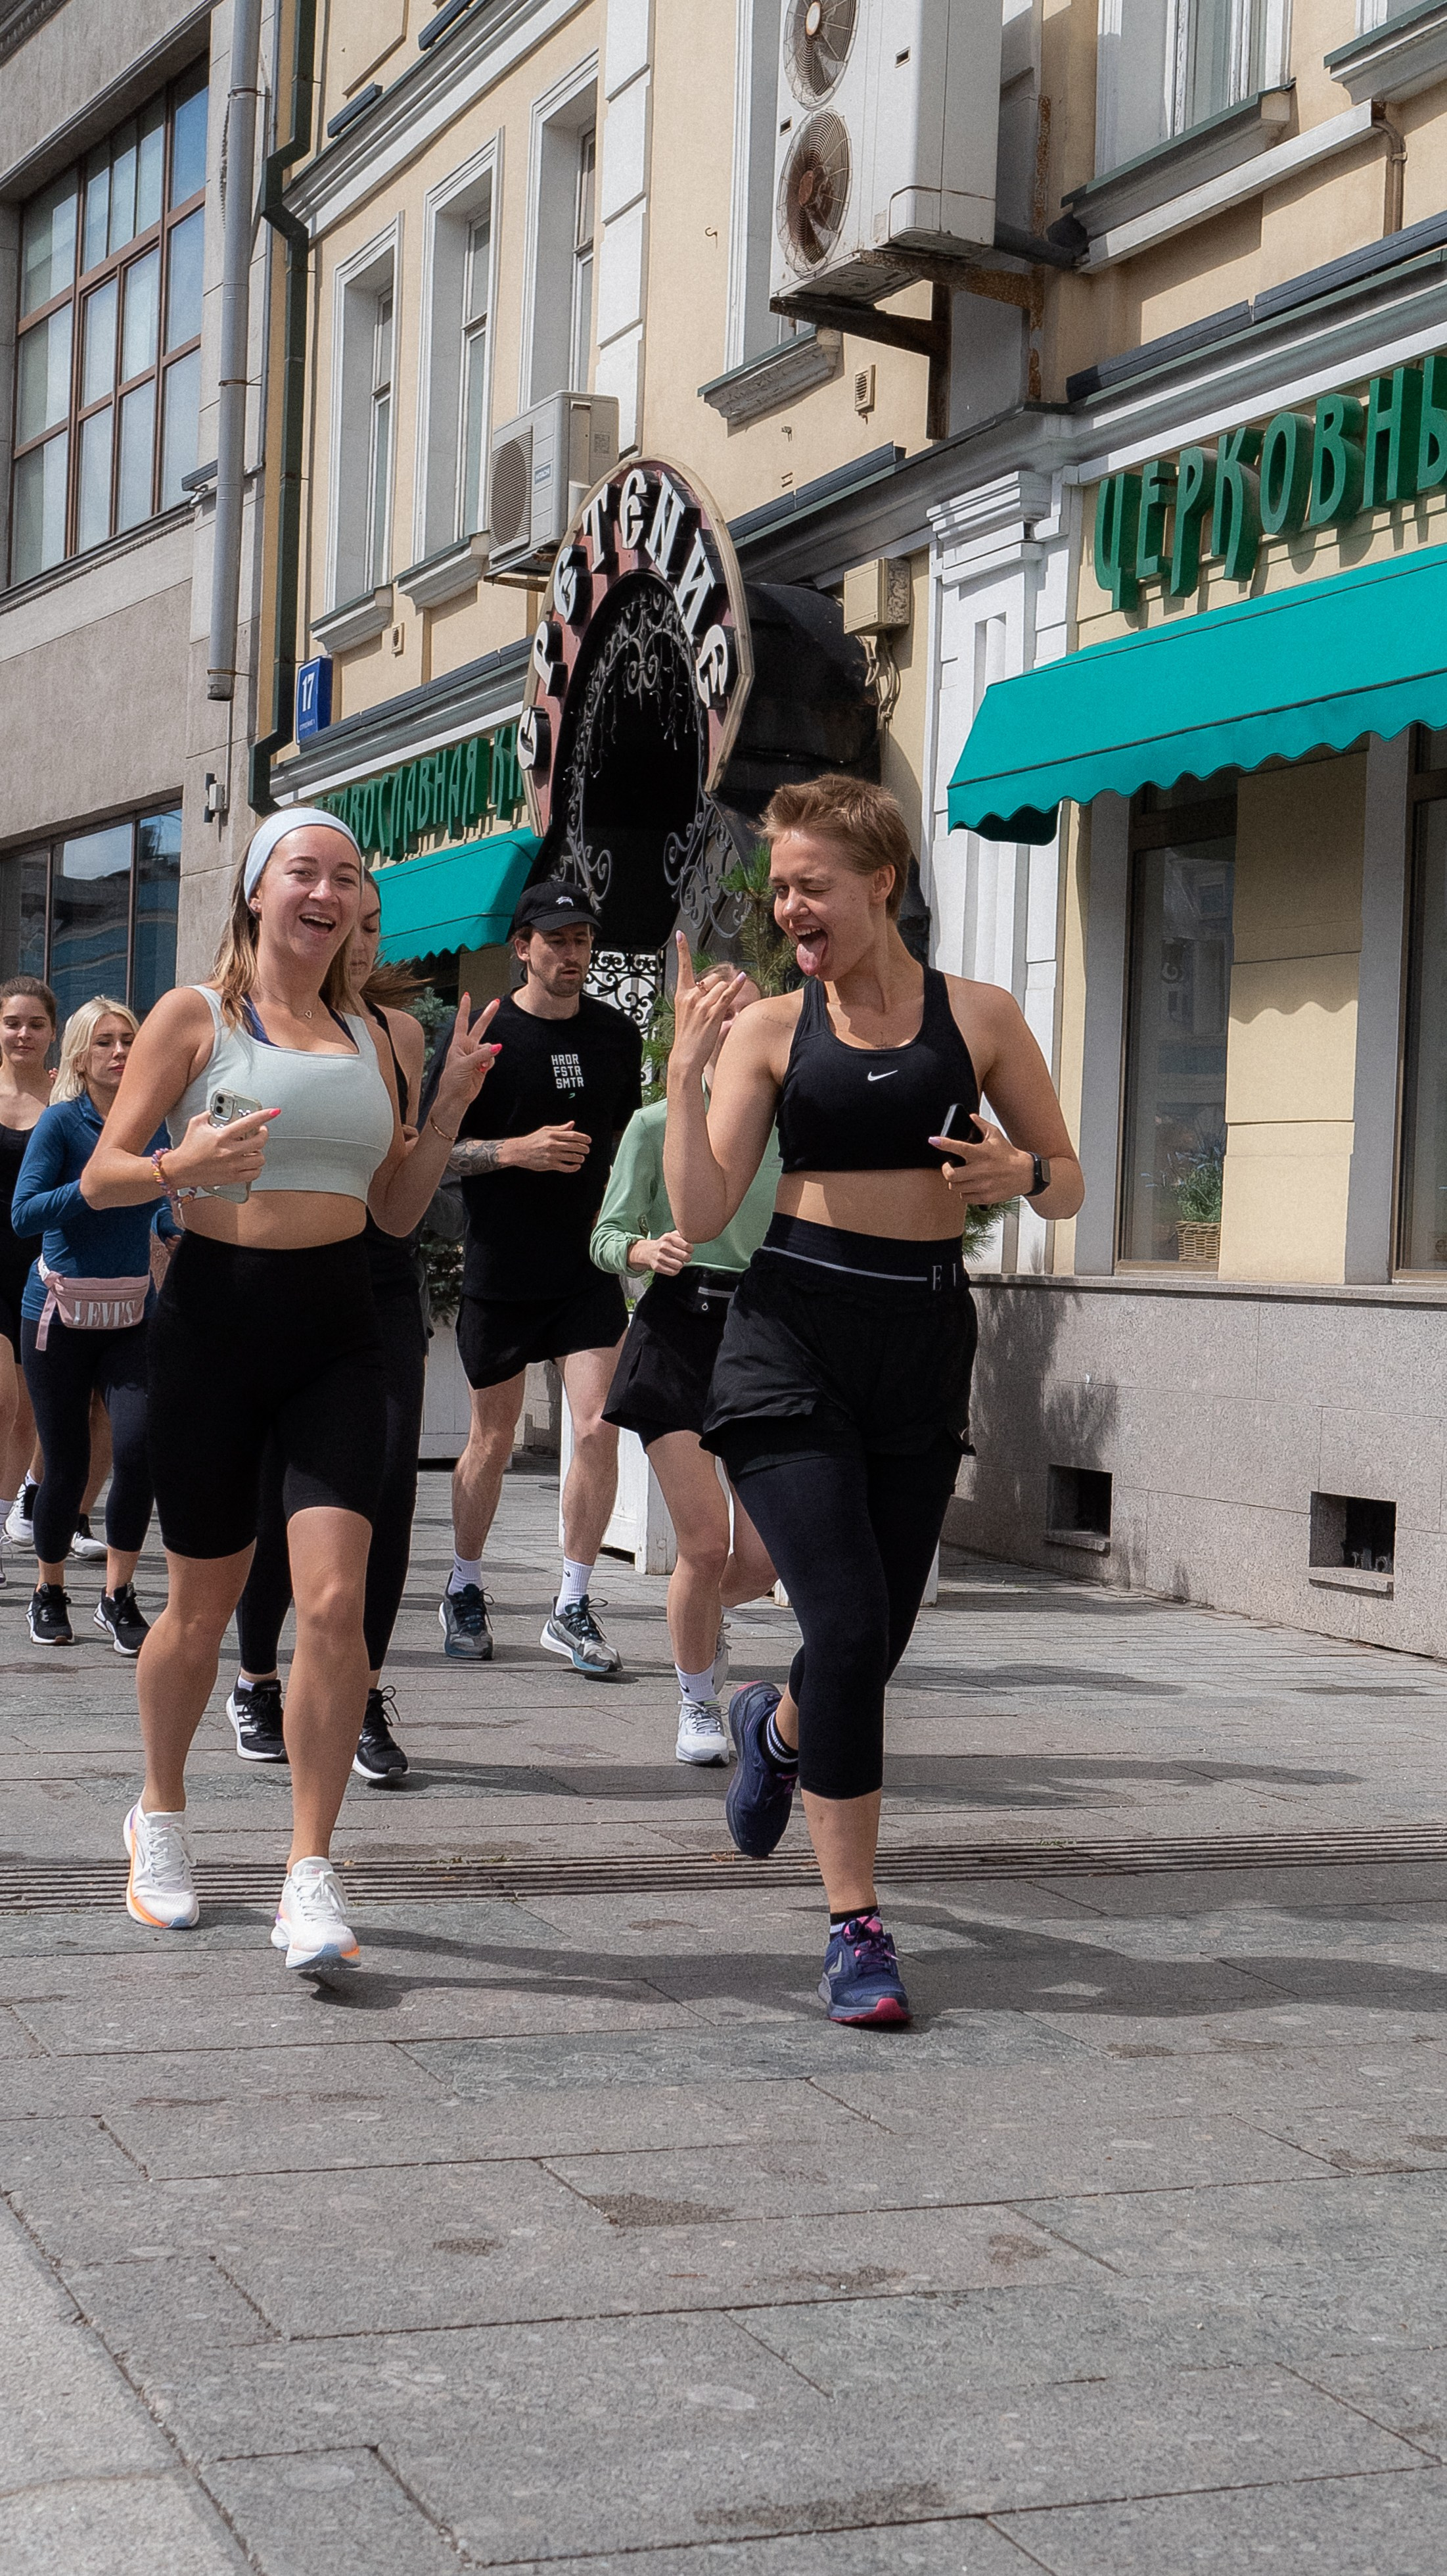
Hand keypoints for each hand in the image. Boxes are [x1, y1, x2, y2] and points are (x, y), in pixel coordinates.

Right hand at [163, 1106, 277, 1192]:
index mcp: (222, 1136)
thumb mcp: (196, 1124)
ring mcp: (233, 1166)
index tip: (274, 1112)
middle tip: (260, 1132)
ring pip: (260, 1159)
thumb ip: (209, 1114)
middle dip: (263, 1134)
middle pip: (260, 1141)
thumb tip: (218, 1110)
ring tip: (253, 1149)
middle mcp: (230, 1151)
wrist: (180, 1169)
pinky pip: (255, 1174)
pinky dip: (255, 1168)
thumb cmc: (188, 1147)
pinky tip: (249, 1163)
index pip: (249, 1123)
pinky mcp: (232, 1178)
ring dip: (259, 1152)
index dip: (264, 1116)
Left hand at [431, 994, 500, 1130]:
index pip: (462, 1022)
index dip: (465, 1009)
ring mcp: (477, 1056)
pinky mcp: (484, 1065)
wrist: (456, 1098)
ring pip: (490, 1047)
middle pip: (480, 1027)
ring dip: (488, 1055)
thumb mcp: (464, 1064)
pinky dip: (490, 1063)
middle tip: (497, 1002)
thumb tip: (497, 1046)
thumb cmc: (452, 1081)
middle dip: (488, 1016)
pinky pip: (492, 1058)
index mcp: (458, 1044)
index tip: (467, 996)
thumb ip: (481, 1054)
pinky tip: (483, 1070)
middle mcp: (468, 1047)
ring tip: (480, 1067)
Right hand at [510, 1122, 590, 1172]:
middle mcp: (553, 1144)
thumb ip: (560, 1128)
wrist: (520, 1151)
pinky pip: (565, 1167)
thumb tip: (572, 1124)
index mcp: (553, 1135)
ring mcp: (552, 1155)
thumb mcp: (546, 1131)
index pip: (572, 1135)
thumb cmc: (533, 1140)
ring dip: (580, 1158)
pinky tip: (576, 1166)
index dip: (583, 1138)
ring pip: (572, 1157)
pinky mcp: (550, 1164)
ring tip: (582, 1158)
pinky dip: (573, 1167)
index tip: (589, 1141)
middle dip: (583, 1148)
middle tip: (587, 1150)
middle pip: (574, 1146)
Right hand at [632, 1229, 692, 1274]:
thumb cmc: (663, 1243)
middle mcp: (663, 1247)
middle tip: (685, 1257)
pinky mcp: (657, 1266)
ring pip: (679, 1265)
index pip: (687, 1246)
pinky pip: (673, 1272)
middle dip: (687, 1258)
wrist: (647, 1251)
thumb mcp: (671, 1235)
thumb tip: (694, 1237)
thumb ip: (682, 1234)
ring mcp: (659, 1257)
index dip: (691, 1249)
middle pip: (685, 1256)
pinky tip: (673, 1266)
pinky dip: (675, 1270)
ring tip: (678, 1261)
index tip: (689, 1250)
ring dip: (681, 1264)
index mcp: (668, 1237)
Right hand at [668, 934, 746, 1084]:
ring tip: (720, 1013)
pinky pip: (728, 994)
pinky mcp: (713, 1012)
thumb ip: (697, 1000)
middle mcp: (691, 996)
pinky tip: (742, 979)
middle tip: (716, 1005)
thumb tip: (713, 992)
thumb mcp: (687, 1015)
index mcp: (682, 995)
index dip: (681, 950)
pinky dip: (736, 986)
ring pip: (721, 986)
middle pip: (712, 978)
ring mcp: (702, 1004)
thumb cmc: (688, 1038)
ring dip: (726, 995)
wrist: (685, 1057)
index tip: (680, 935)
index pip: (682, 968)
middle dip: (719, 987)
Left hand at [928, 1116, 1034, 1205]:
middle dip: (946, 1170)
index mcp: (981, 1153)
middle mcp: (981, 1170)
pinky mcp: (986, 1197)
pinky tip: (970, 1186)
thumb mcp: (996, 1135)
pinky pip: (964, 1197)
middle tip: (950, 1167)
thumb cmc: (1008, 1154)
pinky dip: (964, 1192)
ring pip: (955, 1187)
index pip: (958, 1147)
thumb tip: (970, 1117)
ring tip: (962, 1177)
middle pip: (951, 1175)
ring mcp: (983, 1185)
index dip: (944, 1143)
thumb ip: (981, 1125)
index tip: (933, 1140)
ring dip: (955, 1182)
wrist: (1025, 1174)